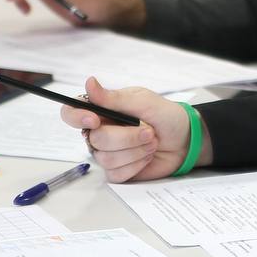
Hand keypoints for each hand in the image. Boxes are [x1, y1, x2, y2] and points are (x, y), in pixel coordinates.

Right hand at [60, 77, 211, 181]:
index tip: (95, 120)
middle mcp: (100, 132)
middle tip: (149, 131)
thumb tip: (89, 83)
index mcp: (102, 111)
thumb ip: (114, 97)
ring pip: (106, 158)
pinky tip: (147, 156)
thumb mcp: (143, 101)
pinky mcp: (118, 171)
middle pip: (95, 139)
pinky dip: (136, 164)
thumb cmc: (165, 115)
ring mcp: (107, 153)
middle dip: (127, 137)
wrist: (184, 138)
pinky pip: (116, 173)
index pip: (71, 113)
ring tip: (152, 141)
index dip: (76, 117)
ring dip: (136, 150)